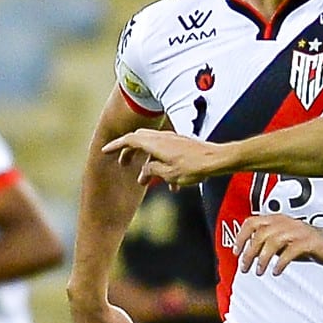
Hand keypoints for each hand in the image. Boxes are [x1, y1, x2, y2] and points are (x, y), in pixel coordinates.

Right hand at [101, 129, 229, 186]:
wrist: (217, 160)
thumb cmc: (194, 167)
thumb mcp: (168, 174)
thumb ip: (151, 171)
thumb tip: (143, 172)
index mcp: (155, 143)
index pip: (129, 140)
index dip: (116, 146)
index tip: (106, 152)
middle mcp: (162, 137)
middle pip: (139, 141)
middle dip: (129, 153)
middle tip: (124, 165)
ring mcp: (172, 140)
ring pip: (152, 149)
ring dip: (148, 164)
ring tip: (146, 182)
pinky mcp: (181, 144)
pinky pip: (165, 153)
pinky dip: (162, 165)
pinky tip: (172, 185)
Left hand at [235, 215, 322, 275]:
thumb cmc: (307, 243)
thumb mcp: (283, 242)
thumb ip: (267, 243)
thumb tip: (248, 253)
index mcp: (277, 219)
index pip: (252, 222)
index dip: (241, 236)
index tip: (236, 252)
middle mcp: (286, 222)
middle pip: (260, 234)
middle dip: (249, 252)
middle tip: (245, 267)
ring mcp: (298, 231)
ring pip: (273, 242)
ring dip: (263, 259)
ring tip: (260, 271)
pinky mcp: (308, 242)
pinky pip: (290, 251)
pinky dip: (280, 262)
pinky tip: (276, 271)